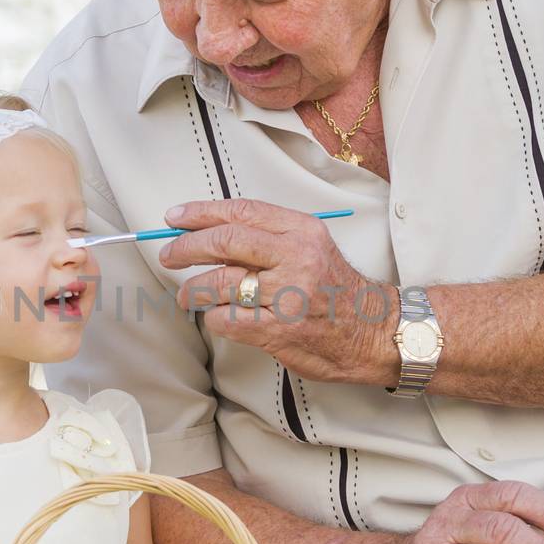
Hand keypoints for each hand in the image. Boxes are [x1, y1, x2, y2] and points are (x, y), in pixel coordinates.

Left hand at [157, 198, 399, 386]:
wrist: (374, 331)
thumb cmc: (336, 290)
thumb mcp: (311, 247)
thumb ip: (269, 238)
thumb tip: (209, 232)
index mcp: (302, 231)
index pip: (241, 212)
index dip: (200, 213)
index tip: (175, 217)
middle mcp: (296, 258)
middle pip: (224, 242)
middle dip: (186, 247)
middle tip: (169, 254)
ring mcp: (288, 295)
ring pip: (219, 284)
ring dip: (193, 290)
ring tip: (188, 295)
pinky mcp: (280, 330)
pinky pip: (227, 320)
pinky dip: (213, 318)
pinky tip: (217, 318)